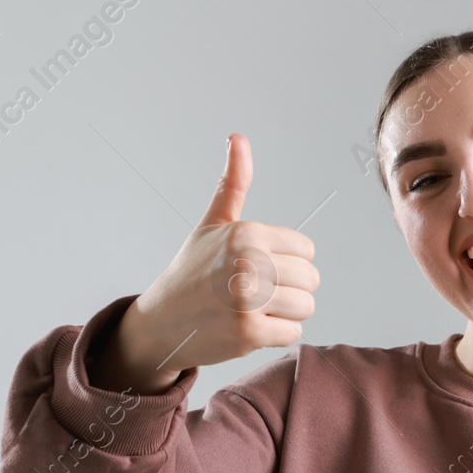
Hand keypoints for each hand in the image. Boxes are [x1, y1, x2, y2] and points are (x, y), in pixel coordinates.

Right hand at [89, 133, 319, 393]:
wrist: (162, 322)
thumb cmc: (192, 271)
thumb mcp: (212, 224)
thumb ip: (233, 184)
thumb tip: (237, 137)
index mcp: (246, 233)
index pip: (306, 250)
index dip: (288, 262)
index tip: (259, 268)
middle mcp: (248, 262)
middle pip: (310, 280)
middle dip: (289, 289)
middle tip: (256, 293)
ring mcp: (247, 299)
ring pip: (305, 307)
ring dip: (284, 313)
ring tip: (254, 309)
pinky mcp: (248, 333)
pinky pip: (292, 333)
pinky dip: (275, 335)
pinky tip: (249, 327)